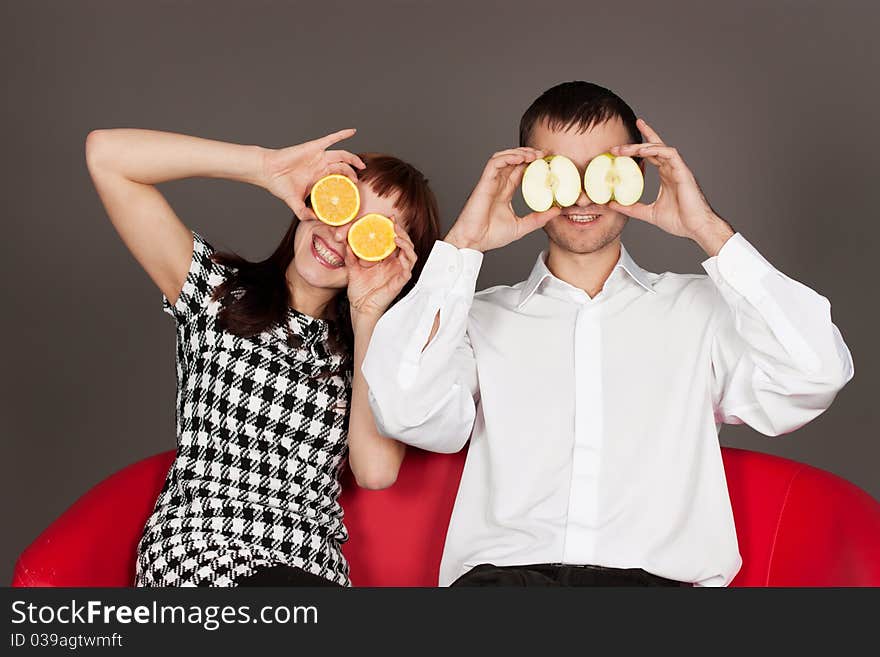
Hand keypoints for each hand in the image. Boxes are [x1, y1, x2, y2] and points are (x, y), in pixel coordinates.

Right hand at [260, 128, 365, 220]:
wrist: (268, 171)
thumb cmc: (279, 185)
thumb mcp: (295, 203)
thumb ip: (304, 213)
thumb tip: (315, 220)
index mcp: (318, 177)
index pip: (337, 179)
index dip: (347, 183)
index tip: (354, 190)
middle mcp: (320, 166)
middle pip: (343, 167)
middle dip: (352, 173)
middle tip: (358, 180)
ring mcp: (318, 156)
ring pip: (341, 155)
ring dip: (353, 158)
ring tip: (361, 165)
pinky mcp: (314, 147)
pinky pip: (331, 139)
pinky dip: (342, 134)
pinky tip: (353, 131)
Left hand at [346, 220, 417, 320]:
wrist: (360, 308)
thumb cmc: (360, 291)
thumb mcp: (352, 268)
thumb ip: (350, 255)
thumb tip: (345, 240)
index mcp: (387, 260)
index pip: (395, 241)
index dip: (395, 229)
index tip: (389, 219)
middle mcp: (395, 265)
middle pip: (406, 245)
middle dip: (402, 233)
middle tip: (393, 224)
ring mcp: (398, 273)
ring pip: (411, 255)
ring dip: (407, 244)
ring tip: (397, 237)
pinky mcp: (399, 283)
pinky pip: (408, 270)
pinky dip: (406, 261)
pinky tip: (400, 255)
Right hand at [445, 148, 562, 251]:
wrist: (474, 241)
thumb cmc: (490, 236)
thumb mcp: (521, 226)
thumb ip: (538, 218)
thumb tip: (557, 211)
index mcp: (505, 192)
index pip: (519, 172)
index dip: (532, 164)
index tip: (547, 163)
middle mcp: (498, 184)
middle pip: (514, 161)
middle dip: (529, 154)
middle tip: (544, 154)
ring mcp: (491, 182)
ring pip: (504, 158)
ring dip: (519, 152)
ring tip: (534, 154)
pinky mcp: (484, 183)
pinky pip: (495, 163)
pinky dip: (508, 157)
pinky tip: (521, 158)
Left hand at [609, 119, 733, 254]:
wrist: (695, 228)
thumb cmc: (679, 220)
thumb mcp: (648, 213)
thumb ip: (631, 208)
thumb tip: (612, 205)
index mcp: (665, 175)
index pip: (651, 155)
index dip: (637, 147)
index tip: (619, 146)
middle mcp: (671, 169)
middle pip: (652, 148)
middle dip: (633, 145)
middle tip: (615, 148)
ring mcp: (678, 169)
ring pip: (659, 148)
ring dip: (641, 146)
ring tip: (624, 149)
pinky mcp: (683, 172)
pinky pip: (670, 154)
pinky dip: (656, 150)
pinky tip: (642, 151)